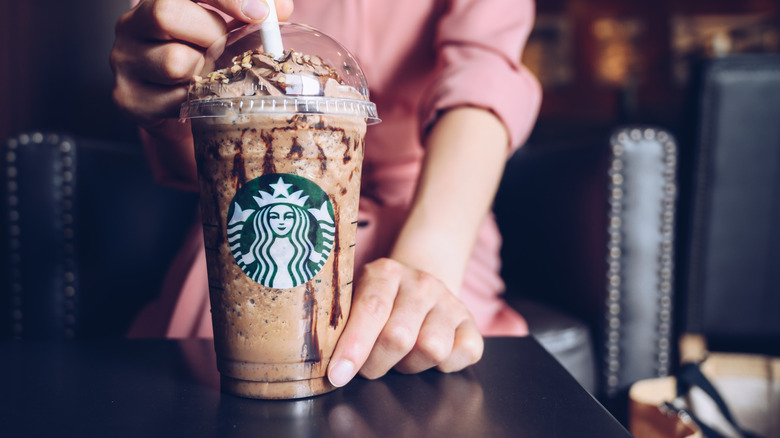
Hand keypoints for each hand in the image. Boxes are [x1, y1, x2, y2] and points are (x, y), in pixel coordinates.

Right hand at [110, 0, 293, 125]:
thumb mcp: (229, 30)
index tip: (258, 13)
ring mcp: (124, 61)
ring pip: (175, 61)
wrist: (183, 107)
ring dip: (206, 72)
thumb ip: (252, 14)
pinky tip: (198, 97)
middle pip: (167, 14)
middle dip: (211, 34)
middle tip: (224, 50)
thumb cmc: (208, 60)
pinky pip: (175, 98)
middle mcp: (131, 24)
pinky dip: (198, 100)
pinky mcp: (128, 98)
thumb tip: (280, 8)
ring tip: (209, 76)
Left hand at [327, 258, 483, 386]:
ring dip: (410, 365)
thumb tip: (327, 363)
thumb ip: (340, 324)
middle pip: (399, 336)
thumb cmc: (377, 304)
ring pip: (432, 349)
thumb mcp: (353, 301)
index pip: (371, 310)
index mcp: (385, 272)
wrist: (417, 286)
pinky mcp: (472, 322)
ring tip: (400, 356)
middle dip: (377, 363)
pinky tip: (428, 357)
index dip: (353, 346)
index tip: (338, 375)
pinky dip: (444, 366)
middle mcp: (421, 283)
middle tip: (369, 365)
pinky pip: (464, 353)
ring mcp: (450, 301)